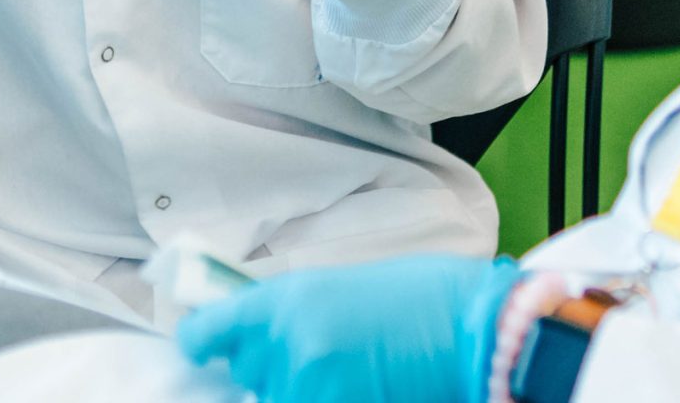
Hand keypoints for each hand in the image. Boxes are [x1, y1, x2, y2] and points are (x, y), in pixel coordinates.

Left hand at [177, 253, 518, 402]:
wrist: (477, 329)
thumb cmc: (421, 300)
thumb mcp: (341, 289)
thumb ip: (292, 315)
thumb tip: (256, 338)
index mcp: (284, 301)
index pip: (206, 333)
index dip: (203, 342)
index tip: (204, 348)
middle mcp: (286, 348)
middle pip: (246, 374)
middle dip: (271, 369)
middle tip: (319, 356)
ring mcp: (308, 391)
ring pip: (279, 398)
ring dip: (302, 390)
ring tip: (353, 371)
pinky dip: (326, 398)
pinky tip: (364, 384)